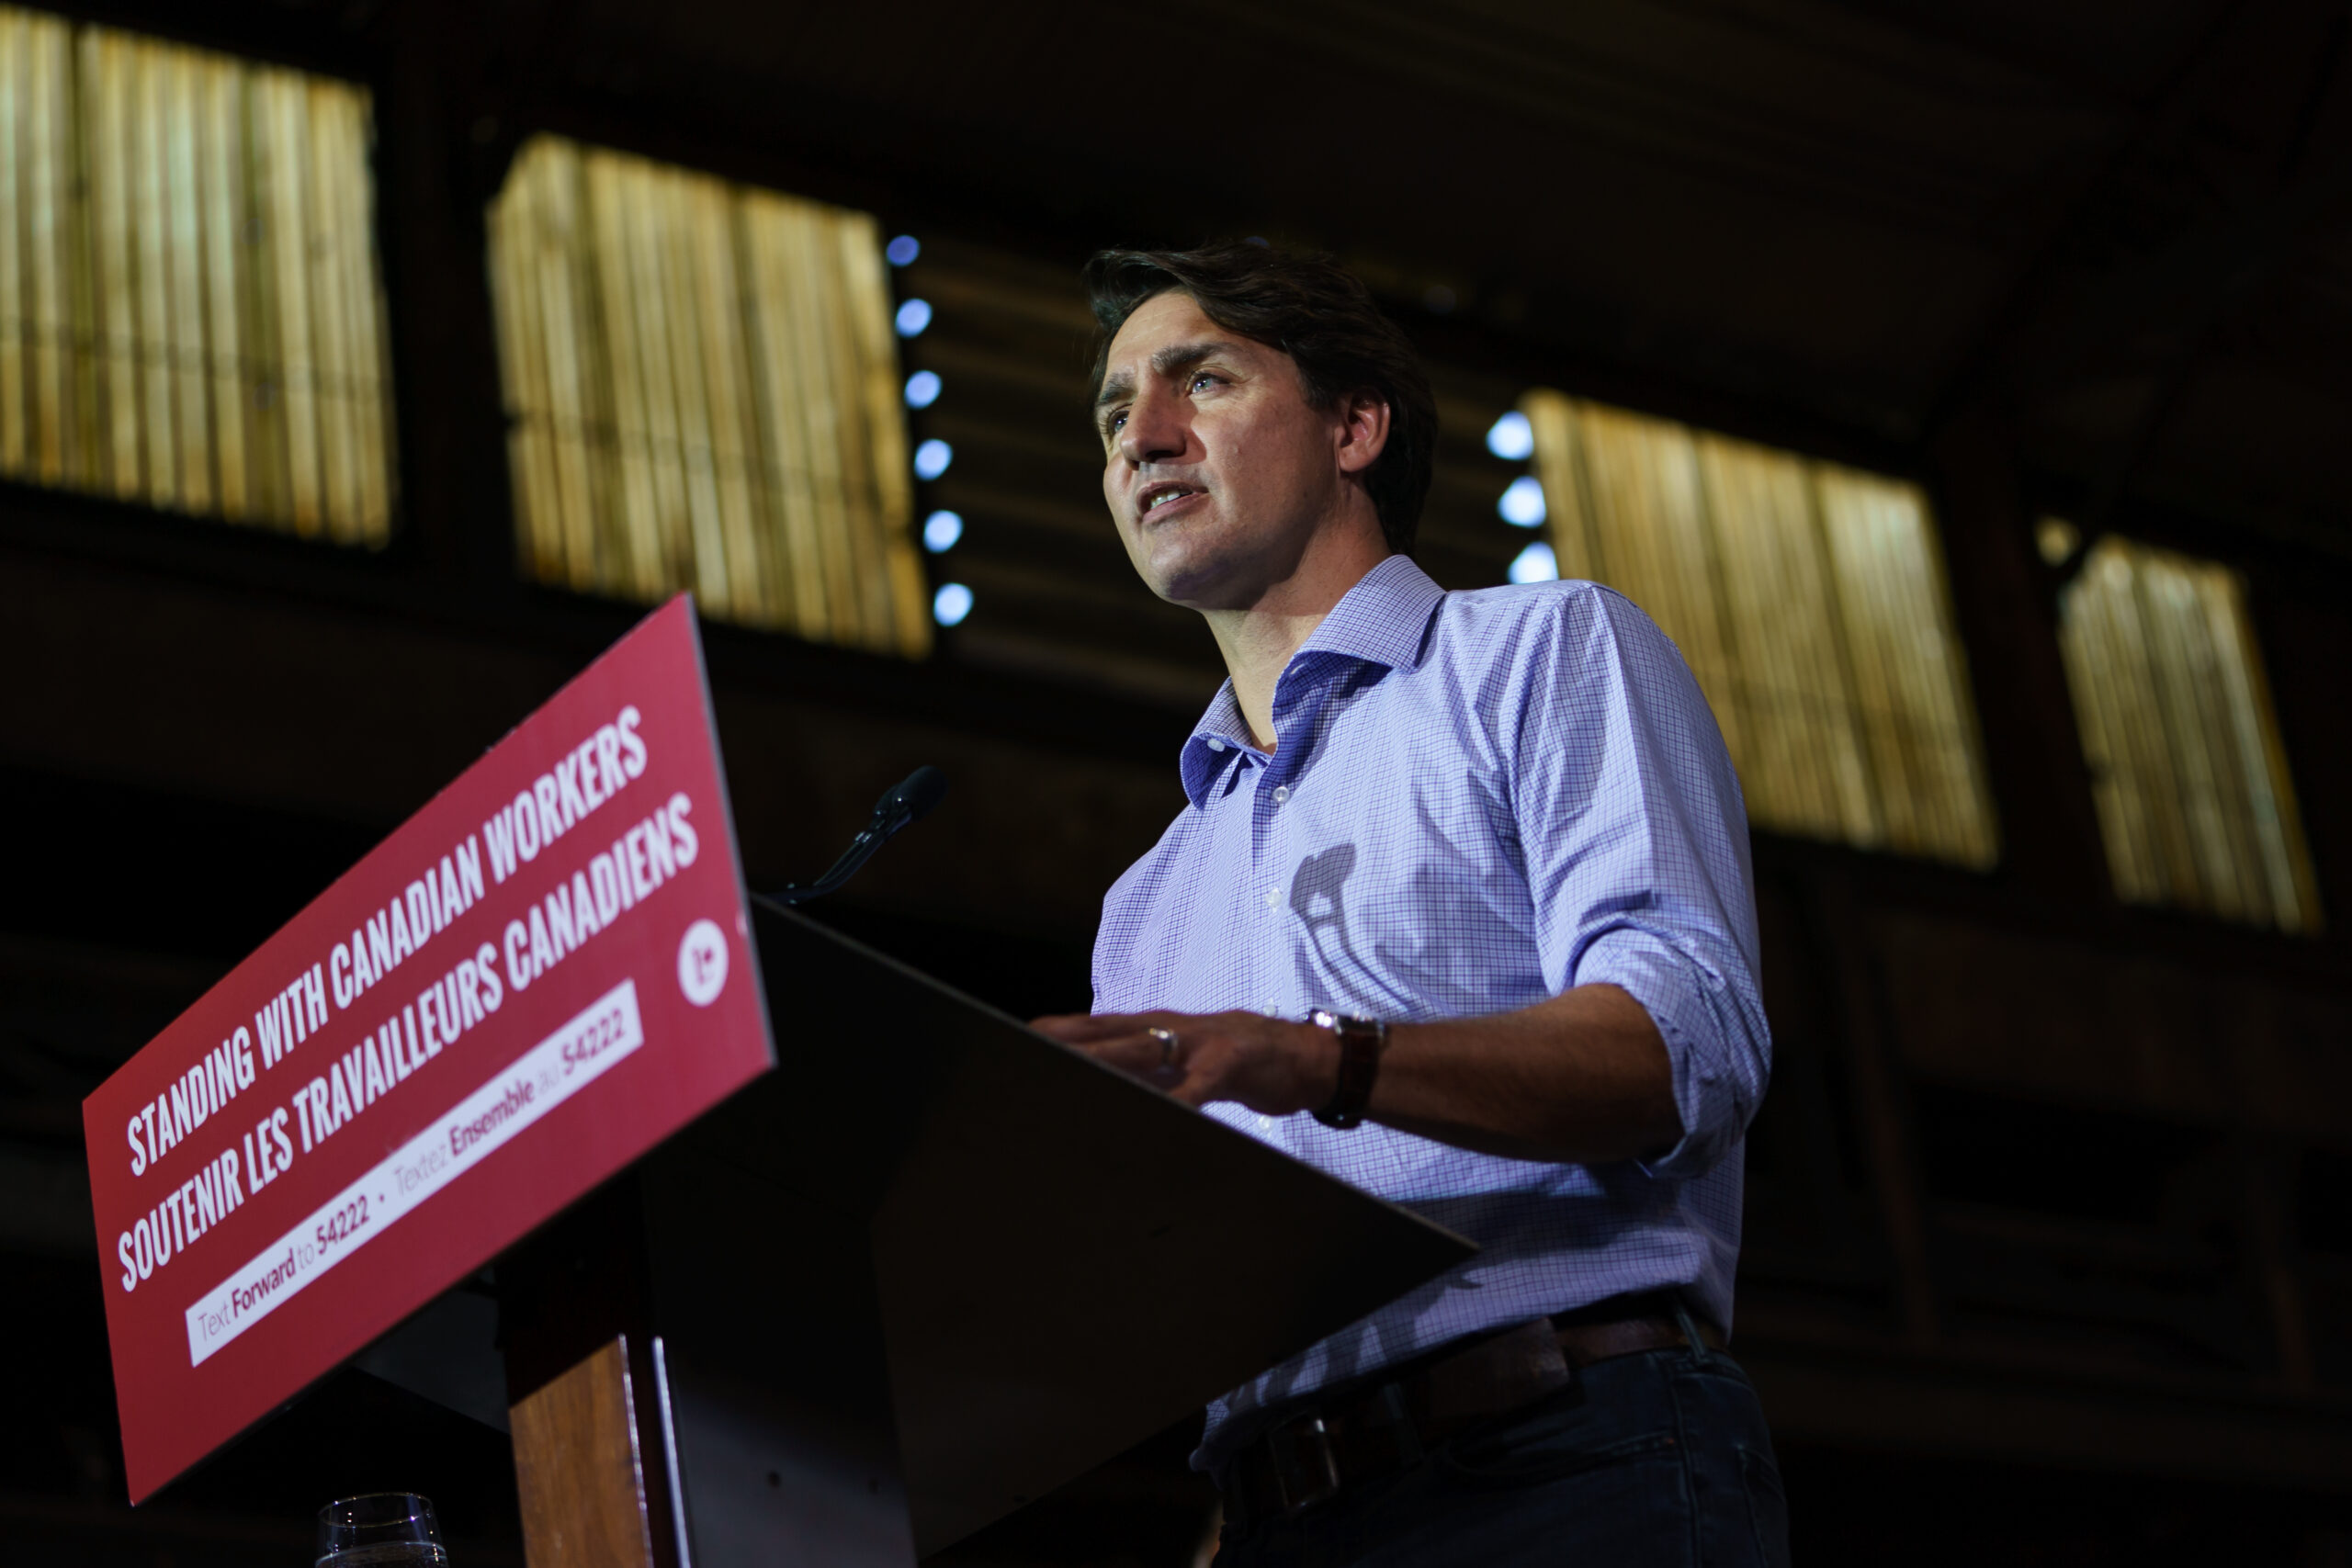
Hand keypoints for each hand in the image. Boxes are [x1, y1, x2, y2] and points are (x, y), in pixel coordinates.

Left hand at [1029, 1009, 1342, 1116]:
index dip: (1063, 1029)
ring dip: (1108, 1062)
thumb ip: (1152, 1068)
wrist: (1310, 1057)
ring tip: (1074, 1074)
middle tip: (1030, 1048)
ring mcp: (1201, 1043)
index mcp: (1162, 1027)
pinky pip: (1196, 1088)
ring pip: (1145, 1052)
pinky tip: (1157, 1112)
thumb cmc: (1242, 1061)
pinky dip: (1175, 1099)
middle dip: (1072, 1042)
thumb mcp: (1190, 1060)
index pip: (1102, 1025)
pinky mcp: (1230, 1066)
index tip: (1023, 1035)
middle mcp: (1175, 1029)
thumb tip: (1109, 1082)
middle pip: (1112, 1035)